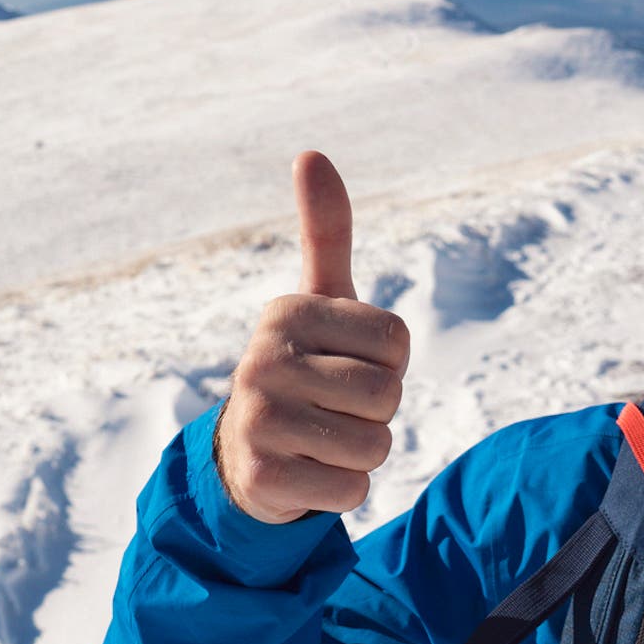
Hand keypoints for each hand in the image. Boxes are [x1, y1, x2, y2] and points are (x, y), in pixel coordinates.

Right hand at [215, 152, 409, 523]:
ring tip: (321, 441)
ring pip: (374, 445)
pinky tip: (308, 473)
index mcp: (287, 313)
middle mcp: (263, 360)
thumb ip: (325, 232)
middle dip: (375, 412)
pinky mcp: (263, 477)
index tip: (343, 365)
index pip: (397, 343)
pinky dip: (343, 490)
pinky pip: (352, 490)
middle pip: (388, 395)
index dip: (387, 365)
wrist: (246, 456)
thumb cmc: (303, 370)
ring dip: (361, 453)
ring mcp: (258, 420)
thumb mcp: (318, 303)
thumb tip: (310, 152)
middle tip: (332, 409)